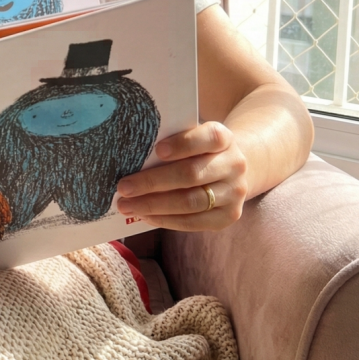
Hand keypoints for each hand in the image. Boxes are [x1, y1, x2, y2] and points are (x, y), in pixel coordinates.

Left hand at [114, 122, 247, 231]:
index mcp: (224, 138)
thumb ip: (170, 142)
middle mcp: (234, 165)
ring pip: (191, 202)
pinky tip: (144, 215)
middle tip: (123, 187)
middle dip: (153, 182)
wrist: (230, 170)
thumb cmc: (197, 151)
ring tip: (127, 206)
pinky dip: (165, 220)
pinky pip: (193, 222)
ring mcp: (234, 193)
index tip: (157, 150)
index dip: (183, 144)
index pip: (208, 137)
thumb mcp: (190, 137)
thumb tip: (131, 156)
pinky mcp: (228, 216)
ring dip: (154, 205)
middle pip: (191, 174)